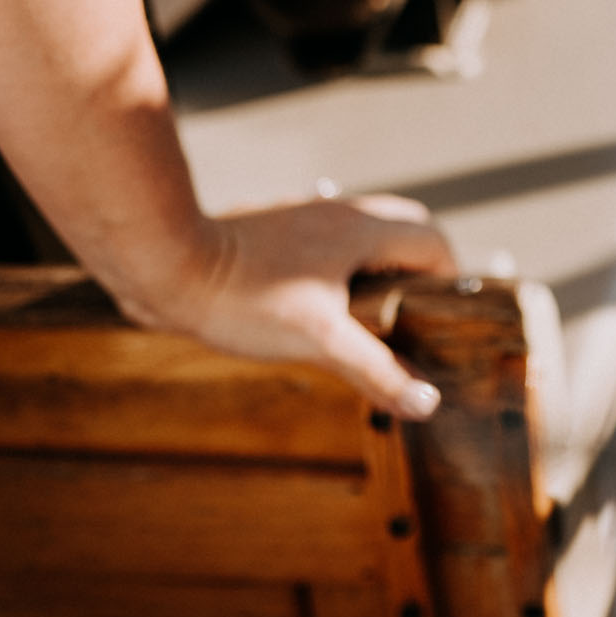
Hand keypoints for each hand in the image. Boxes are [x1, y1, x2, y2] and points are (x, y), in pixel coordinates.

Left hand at [117, 194, 457, 420]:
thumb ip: (378, 371)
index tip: (443, 319)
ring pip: (365, 232)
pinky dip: (340, 264)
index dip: (449, 278)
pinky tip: (316, 302)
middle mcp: (341, 213)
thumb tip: (428, 403)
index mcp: (363, 230)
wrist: (166, 264)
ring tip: (368, 314)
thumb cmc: (245, 299)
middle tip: (411, 314)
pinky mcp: (276, 227)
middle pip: (405, 228)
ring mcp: (306, 216)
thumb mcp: (319, 342)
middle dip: (418, 268)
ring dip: (378, 265)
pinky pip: (327, 240)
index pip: (433, 242)